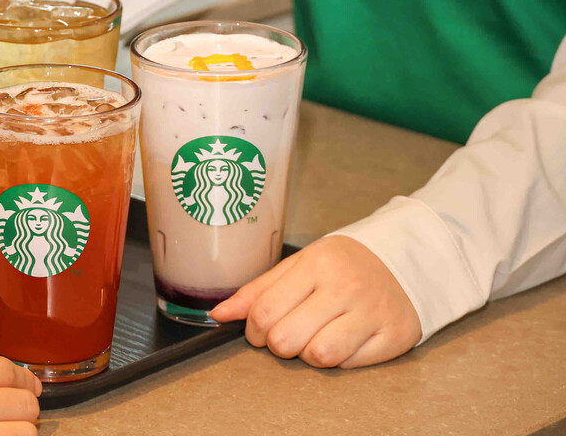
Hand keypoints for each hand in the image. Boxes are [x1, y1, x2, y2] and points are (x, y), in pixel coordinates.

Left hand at [209, 235, 421, 367]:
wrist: (405, 259)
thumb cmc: (342, 265)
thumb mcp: (298, 265)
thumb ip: (257, 291)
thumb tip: (218, 315)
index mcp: (317, 264)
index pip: (265, 312)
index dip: (253, 330)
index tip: (259, 330)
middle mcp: (346, 287)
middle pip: (287, 339)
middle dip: (278, 344)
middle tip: (287, 334)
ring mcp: (373, 312)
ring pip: (319, 357)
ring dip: (308, 354)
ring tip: (314, 337)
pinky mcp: (395, 335)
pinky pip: (351, 364)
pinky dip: (340, 359)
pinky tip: (342, 339)